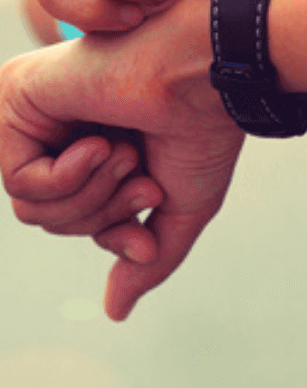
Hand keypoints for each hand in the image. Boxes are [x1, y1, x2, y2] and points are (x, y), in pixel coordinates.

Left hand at [1, 0, 242, 320]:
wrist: (207, 75)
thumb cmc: (203, 129)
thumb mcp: (179, 206)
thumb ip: (147, 257)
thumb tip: (113, 311)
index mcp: (101, 144)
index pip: (78, 216)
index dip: (109, 234)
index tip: (142, 240)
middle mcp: (63, 128)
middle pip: (50, 217)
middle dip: (103, 213)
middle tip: (144, 178)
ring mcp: (38, 113)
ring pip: (31, 206)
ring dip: (91, 195)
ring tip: (127, 153)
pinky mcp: (18, 98)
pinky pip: (20, 180)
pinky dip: (67, 177)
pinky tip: (102, 144)